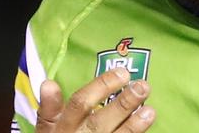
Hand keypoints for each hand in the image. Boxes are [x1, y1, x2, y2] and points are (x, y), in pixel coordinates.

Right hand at [35, 67, 154, 131]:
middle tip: (142, 86)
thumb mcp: (48, 126)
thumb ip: (50, 106)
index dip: (101, 88)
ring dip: (133, 125)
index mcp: (62, 125)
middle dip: (122, 104)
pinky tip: (146, 126)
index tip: (123, 72)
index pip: (80, 104)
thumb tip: (48, 83)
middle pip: (100, 122)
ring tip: (150, 110)